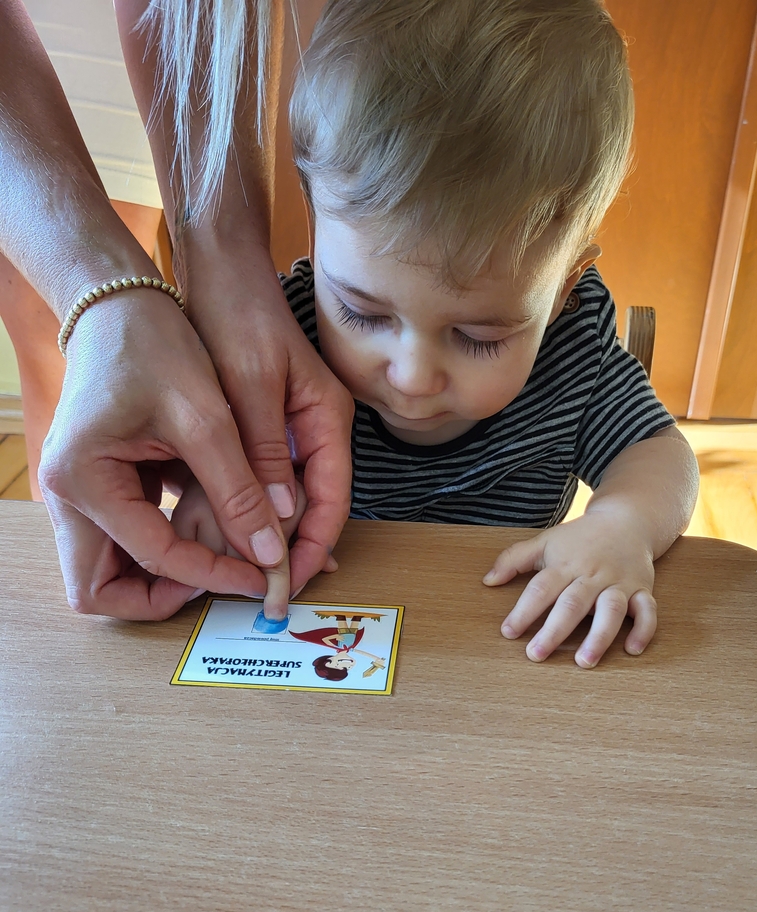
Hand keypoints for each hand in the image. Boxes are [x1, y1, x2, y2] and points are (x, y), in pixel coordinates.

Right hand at [39, 290, 290, 619]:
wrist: (121, 306)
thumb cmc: (157, 346)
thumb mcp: (208, 419)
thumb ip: (240, 491)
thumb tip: (270, 555)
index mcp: (85, 478)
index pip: (155, 559)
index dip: (214, 574)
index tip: (261, 574)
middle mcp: (66, 496)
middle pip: (100, 591)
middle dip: (161, 599)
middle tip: (222, 580)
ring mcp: (75, 495)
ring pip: (107, 574)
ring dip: (161, 580)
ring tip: (221, 560)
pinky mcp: (95, 489)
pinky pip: (124, 542)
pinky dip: (163, 549)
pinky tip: (210, 530)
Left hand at [178, 236, 353, 596]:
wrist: (215, 268)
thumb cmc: (236, 314)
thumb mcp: (249, 386)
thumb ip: (263, 453)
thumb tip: (280, 519)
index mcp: (328, 420)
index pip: (333, 500)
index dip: (315, 547)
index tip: (291, 584)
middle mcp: (316, 431)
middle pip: (308, 508)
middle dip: (283, 548)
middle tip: (255, 588)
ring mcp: (291, 430)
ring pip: (279, 498)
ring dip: (254, 531)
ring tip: (226, 565)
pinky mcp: (262, 427)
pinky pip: (255, 478)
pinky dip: (235, 504)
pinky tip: (211, 528)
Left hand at [483, 505, 657, 666]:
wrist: (628, 519)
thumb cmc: (581, 537)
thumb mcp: (546, 541)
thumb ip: (515, 559)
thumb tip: (488, 580)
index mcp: (566, 564)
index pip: (541, 588)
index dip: (524, 611)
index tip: (508, 632)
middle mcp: (592, 575)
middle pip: (573, 604)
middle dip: (554, 631)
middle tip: (536, 654)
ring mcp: (619, 583)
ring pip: (611, 610)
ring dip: (598, 637)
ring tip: (584, 662)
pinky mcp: (642, 589)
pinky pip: (647, 610)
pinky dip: (643, 630)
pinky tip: (632, 650)